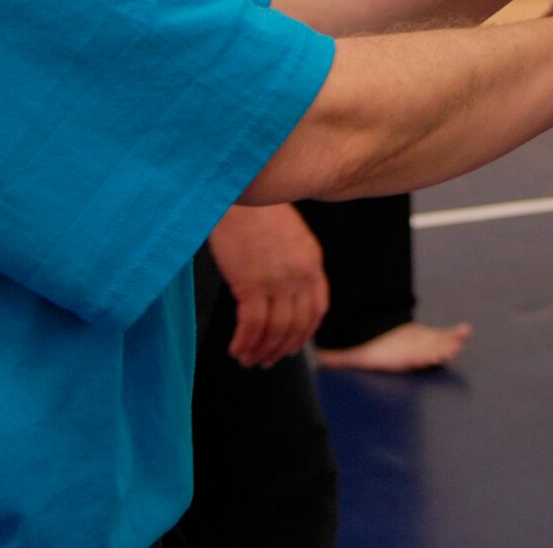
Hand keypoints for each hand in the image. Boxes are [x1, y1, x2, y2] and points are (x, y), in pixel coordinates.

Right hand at [206, 204, 328, 367]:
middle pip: (296, 326)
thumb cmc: (256, 210)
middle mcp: (300, 275)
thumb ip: (292, 262)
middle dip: (281, 349)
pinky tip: (236, 349)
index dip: (305, 333)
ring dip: (261, 351)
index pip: (316, 309)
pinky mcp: (251, 284)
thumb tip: (284, 291)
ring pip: (274, 330)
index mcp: (312, 261)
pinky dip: (245, 342)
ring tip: (248, 360)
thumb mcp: (288, 235)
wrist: (239, 192)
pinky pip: (252, 326)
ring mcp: (277, 281)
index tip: (292, 346)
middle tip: (266, 362)